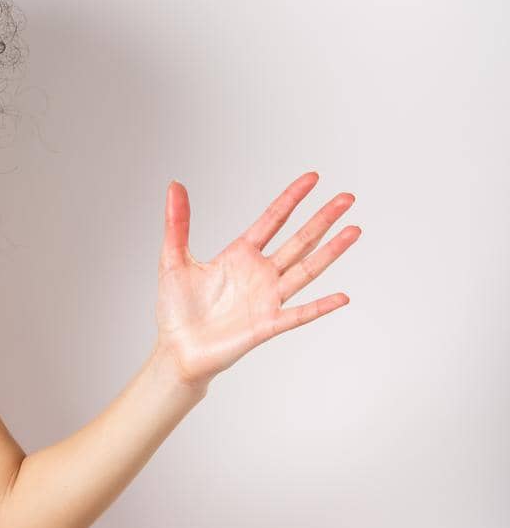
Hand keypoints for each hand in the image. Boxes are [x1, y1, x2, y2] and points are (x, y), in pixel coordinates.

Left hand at [153, 171, 358, 388]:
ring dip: (331, 252)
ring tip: (354, 230)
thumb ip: (177, 223)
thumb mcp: (173, 259)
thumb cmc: (176, 308)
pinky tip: (342, 297)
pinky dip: (320, 306)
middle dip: (323, 218)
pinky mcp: (267, 324)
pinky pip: (299, 314)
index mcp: (240, 254)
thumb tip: (174, 186)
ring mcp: (267, 298)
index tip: (313, 178)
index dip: (292, 198)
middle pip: (299, 240)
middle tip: (347, 197)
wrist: (177, 349)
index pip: (273, 219)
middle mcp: (260, 273)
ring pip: (306, 270)